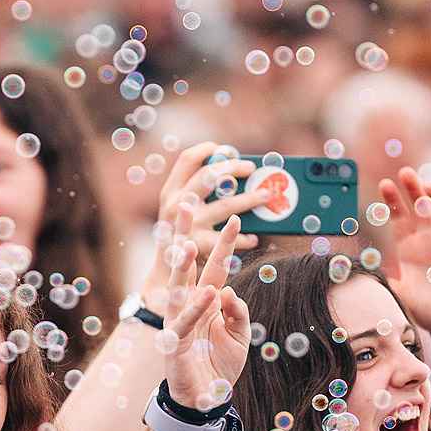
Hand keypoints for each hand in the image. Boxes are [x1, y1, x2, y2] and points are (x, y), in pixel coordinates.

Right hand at [143, 143, 266, 299]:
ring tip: (266, 197)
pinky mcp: (199, 248)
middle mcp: (175, 206)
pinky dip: (243, 238)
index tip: (225, 149)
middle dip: (233, 168)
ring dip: (248, 199)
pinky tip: (254, 237)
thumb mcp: (180, 215)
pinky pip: (228, 238)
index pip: (187, 160)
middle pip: (207, 177)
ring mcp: (187, 226)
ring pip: (224, 206)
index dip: (208, 150)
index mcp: (169, 193)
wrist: (164, 281)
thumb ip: (199, 195)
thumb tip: (234, 173)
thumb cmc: (181, 243)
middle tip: (252, 168)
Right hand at [162, 203, 250, 408]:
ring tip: (188, 244)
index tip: (236, 218)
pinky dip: (196, 307)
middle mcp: (189, 304)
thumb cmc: (219, 363)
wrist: (205, 399)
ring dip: (181, 265)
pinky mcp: (173, 342)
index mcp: (206, 300)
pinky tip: (207, 292)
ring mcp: (178, 321)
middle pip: (187, 264)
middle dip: (185, 234)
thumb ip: (238, 312)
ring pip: (177, 287)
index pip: (215, 265)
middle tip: (185, 204)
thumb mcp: (239, 335)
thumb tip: (229, 290)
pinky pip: (183, 321)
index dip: (224, 243)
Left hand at [378, 167, 430, 340]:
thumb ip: (385, 282)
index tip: (385, 184)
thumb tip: (360, 275)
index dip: (393, 201)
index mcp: (409, 246)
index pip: (400, 218)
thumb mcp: (401, 295)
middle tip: (406, 172)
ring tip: (428, 186)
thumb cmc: (425, 307)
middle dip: (413, 191)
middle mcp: (429, 239)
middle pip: (420, 209)